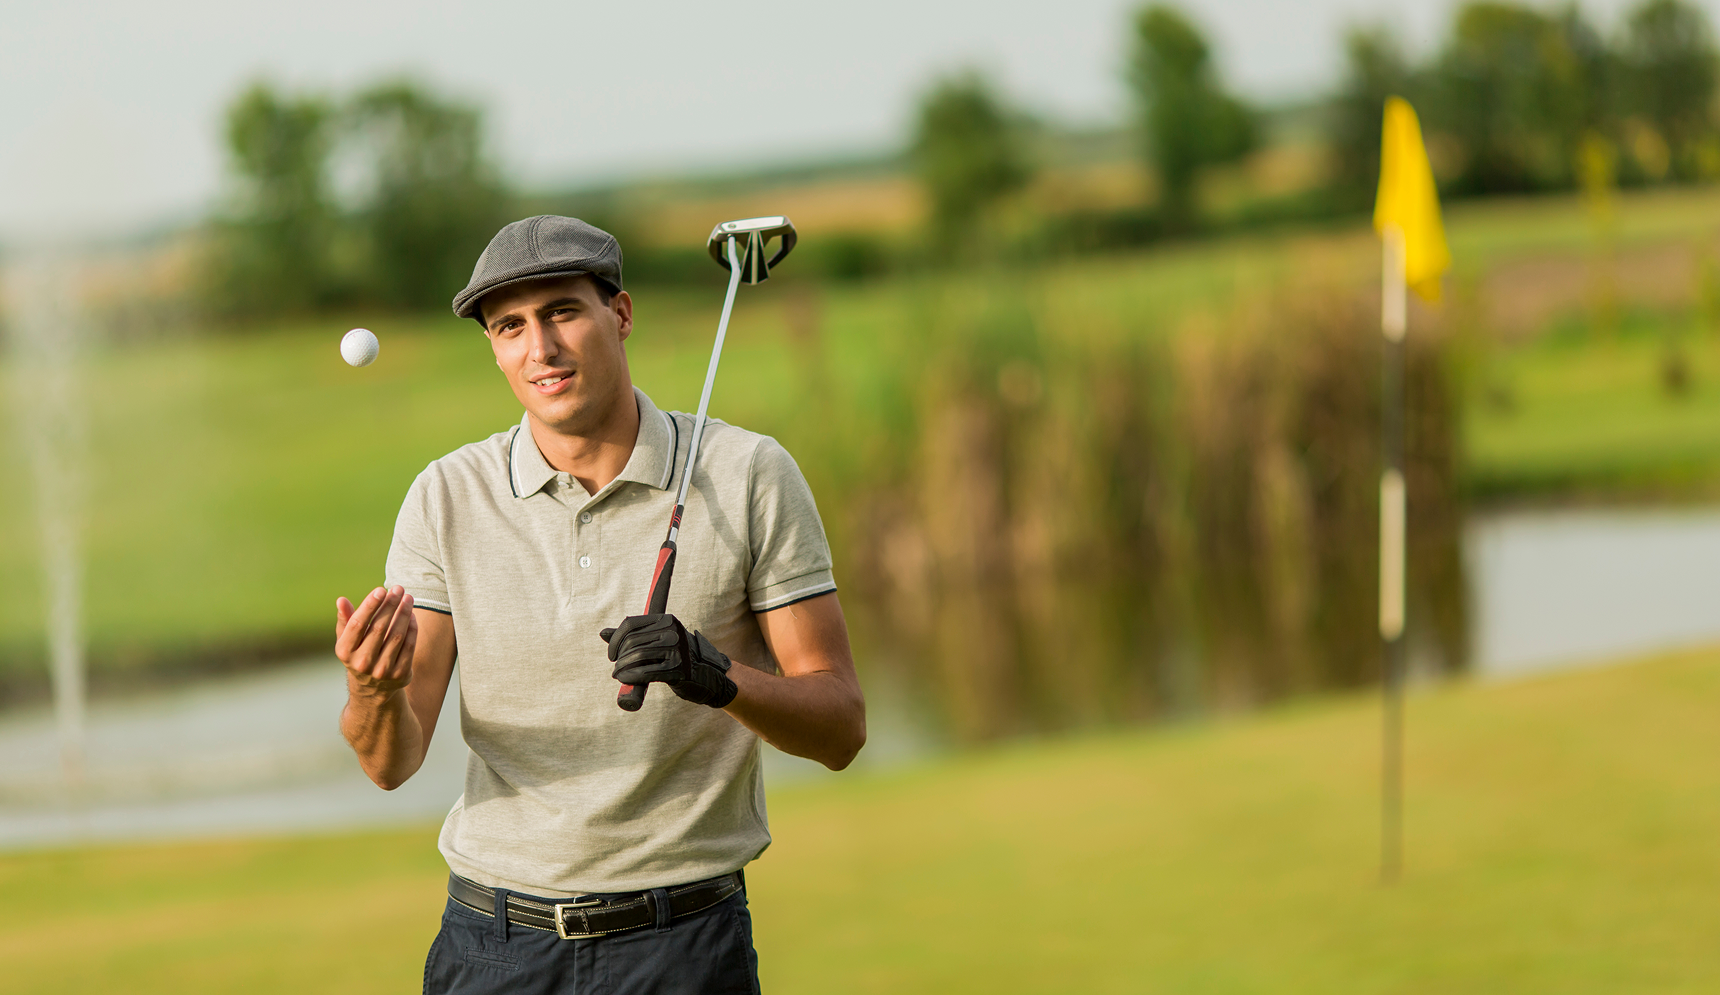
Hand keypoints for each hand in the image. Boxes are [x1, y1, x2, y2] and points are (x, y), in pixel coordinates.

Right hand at [336, 586, 418, 698]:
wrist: (372, 689)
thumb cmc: (358, 654)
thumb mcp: (347, 640)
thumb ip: (345, 620)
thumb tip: (341, 600)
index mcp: (345, 652)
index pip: (358, 624)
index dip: (370, 605)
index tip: (381, 589)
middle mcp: (362, 663)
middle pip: (380, 628)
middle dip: (391, 605)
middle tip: (398, 588)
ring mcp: (382, 671)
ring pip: (397, 636)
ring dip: (404, 614)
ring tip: (408, 598)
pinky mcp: (400, 674)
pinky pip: (409, 646)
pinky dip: (412, 629)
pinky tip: (412, 616)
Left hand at [601, 614, 737, 707]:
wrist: (706, 676)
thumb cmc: (676, 658)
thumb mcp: (656, 642)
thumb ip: (632, 636)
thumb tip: (603, 633)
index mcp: (667, 620)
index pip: (631, 623)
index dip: (615, 639)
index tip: (612, 653)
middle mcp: (672, 631)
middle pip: (632, 641)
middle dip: (619, 657)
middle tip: (616, 668)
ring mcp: (677, 650)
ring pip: (637, 656)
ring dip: (622, 668)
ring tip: (618, 675)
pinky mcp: (678, 669)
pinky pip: (645, 672)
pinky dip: (630, 677)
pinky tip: (625, 680)